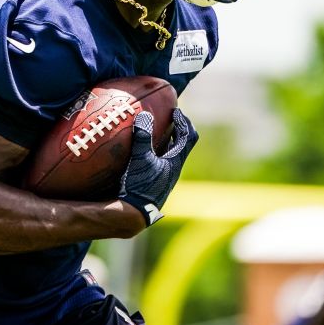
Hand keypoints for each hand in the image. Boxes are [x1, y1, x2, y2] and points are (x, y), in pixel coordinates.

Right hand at [118, 109, 198, 225]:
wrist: (134, 213)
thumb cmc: (140, 186)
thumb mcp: (139, 159)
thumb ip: (142, 137)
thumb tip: (145, 115)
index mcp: (176, 162)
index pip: (188, 137)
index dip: (184, 121)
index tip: (175, 111)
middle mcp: (174, 169)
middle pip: (183, 144)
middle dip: (178, 129)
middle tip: (169, 117)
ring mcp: (165, 176)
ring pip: (172, 154)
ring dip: (167, 140)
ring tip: (157, 130)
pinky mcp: (155, 182)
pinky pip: (161, 162)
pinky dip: (157, 151)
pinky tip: (143, 151)